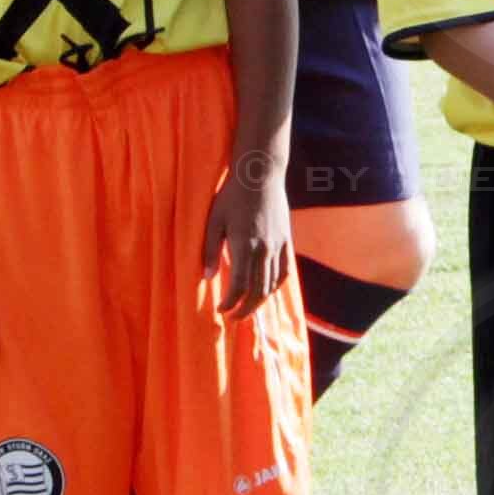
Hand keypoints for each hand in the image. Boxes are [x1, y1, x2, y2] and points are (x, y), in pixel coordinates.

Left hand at [198, 154, 290, 322]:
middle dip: (246, 308)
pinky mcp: (286, 240)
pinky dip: (276, 284)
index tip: (221, 310)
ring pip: (273, 283)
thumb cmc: (231, 197)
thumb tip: (207, 278)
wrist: (261, 176)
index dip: (230, 302)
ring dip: (260, 300)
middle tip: (234, 318)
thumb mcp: (213, 222)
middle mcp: (264, 249)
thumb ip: (210, 251)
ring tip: (248, 307)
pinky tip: (267, 289)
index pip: (239, 285)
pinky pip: (285, 270)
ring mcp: (278, 245)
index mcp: (244, 246)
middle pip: (258, 290)